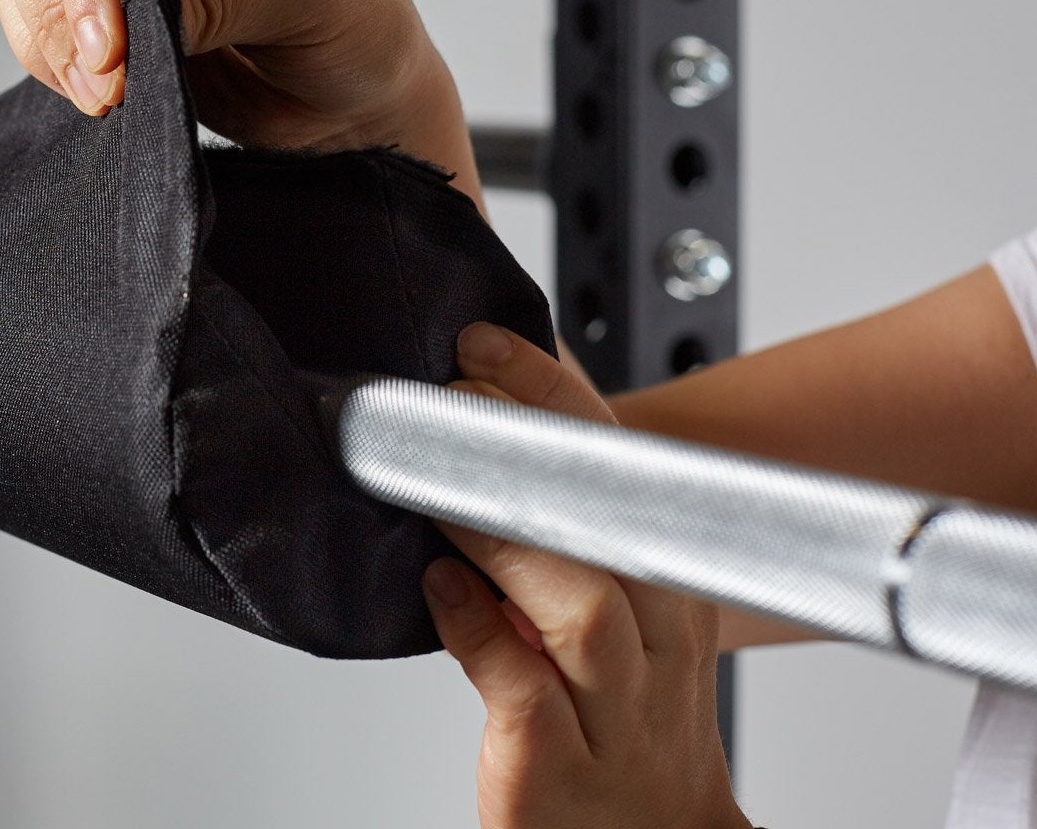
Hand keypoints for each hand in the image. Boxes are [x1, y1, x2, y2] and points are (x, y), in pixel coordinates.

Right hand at [0, 0, 478, 184]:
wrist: (353, 94)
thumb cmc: (354, 26)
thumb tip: (130, 11)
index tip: (107, 59)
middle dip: (61, 1)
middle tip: (104, 84)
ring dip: (50, 33)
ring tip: (109, 95)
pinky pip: (25, 3)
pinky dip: (43, 51)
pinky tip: (97, 87)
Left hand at [424, 323, 749, 828]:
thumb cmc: (615, 718)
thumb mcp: (616, 614)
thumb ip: (563, 531)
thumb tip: (483, 421)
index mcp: (673, 588)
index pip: (624, 466)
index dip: (553, 396)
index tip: (484, 347)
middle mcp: (656, 645)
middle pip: (614, 522)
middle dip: (530, 447)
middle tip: (452, 395)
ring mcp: (613, 709)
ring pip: (579, 606)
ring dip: (502, 539)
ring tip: (437, 493)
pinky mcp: (555, 761)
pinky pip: (521, 687)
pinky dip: (476, 632)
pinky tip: (439, 592)